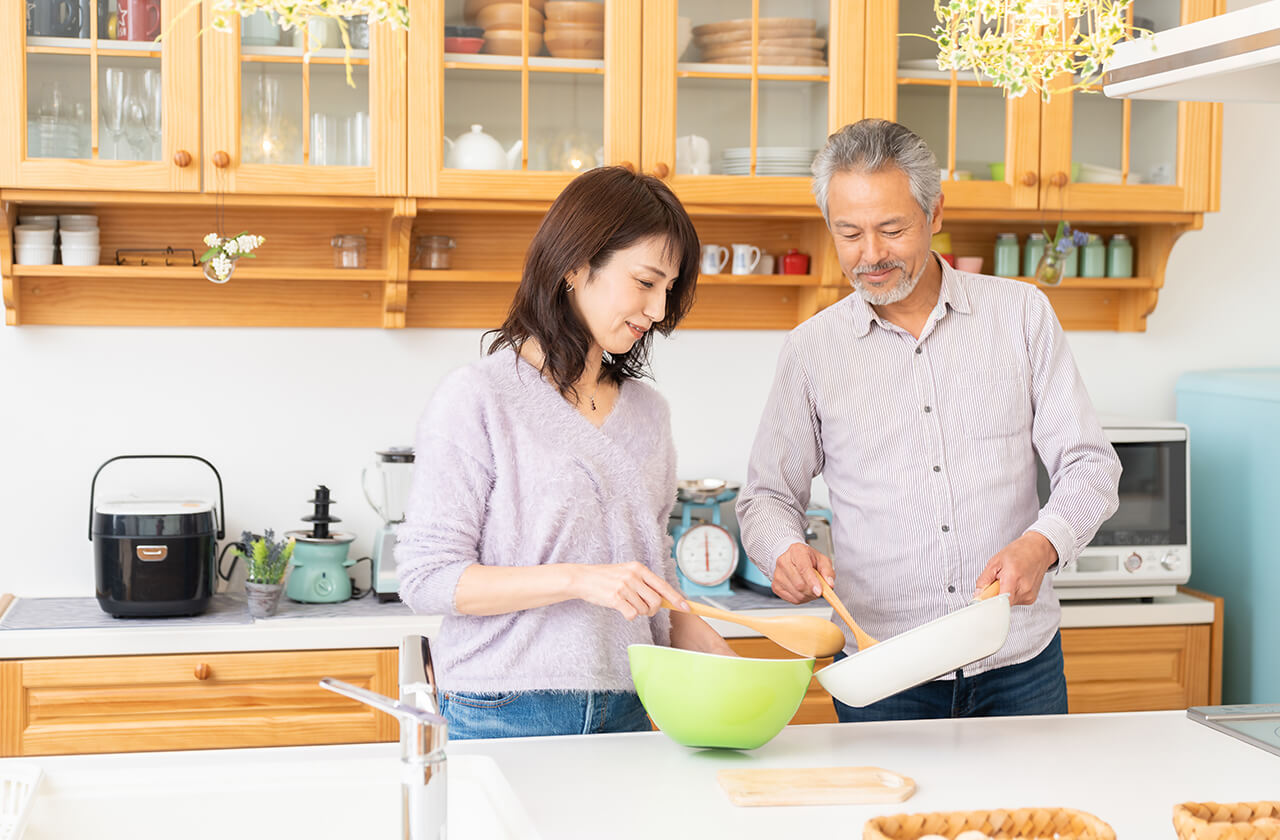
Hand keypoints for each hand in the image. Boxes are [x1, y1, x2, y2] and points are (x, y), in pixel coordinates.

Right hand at [570, 562, 688, 619]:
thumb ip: (644, 583)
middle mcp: (633, 576)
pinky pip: (632, 615)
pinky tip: (619, 608)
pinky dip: (628, 615)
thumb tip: (664, 599)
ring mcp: (624, 587)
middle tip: (642, 608)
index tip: (687, 607)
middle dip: (652, 609)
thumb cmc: (606, 578)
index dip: (676, 598)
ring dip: (638, 611)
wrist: (583, 578)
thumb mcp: (627, 573)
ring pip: (644, 610)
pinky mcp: (615, 598)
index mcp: (639, 568)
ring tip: (626, 603)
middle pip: (656, 601)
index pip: (663, 586)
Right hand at [770, 542, 834, 603]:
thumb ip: (828, 571)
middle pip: (800, 584)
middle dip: (813, 591)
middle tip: (819, 589)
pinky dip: (801, 598)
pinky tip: (803, 591)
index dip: (812, 582)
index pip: (803, 569)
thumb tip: (829, 584)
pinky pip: (792, 599)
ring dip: (808, 596)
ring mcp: (777, 575)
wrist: (792, 559)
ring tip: (811, 588)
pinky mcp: (775, 586)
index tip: (819, 591)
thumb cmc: (808, 559)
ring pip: (797, 593)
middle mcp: (783, 562)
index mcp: (796, 551)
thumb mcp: (822, 560)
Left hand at [974, 532, 1057, 605]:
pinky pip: (1014, 601)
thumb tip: (978, 594)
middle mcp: (1024, 589)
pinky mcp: (1030, 599)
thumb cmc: (1019, 552)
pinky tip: (1014, 582)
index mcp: (1013, 578)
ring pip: (1007, 602)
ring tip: (1007, 579)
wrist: (1038, 550)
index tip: (983, 599)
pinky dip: (1010, 593)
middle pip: (1001, 602)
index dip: (989, 602)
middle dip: (995, 594)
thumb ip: (984, 580)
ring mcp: (1029, 596)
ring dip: (1002, 593)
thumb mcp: (995, 561)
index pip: (1000, 602)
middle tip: (997, 581)